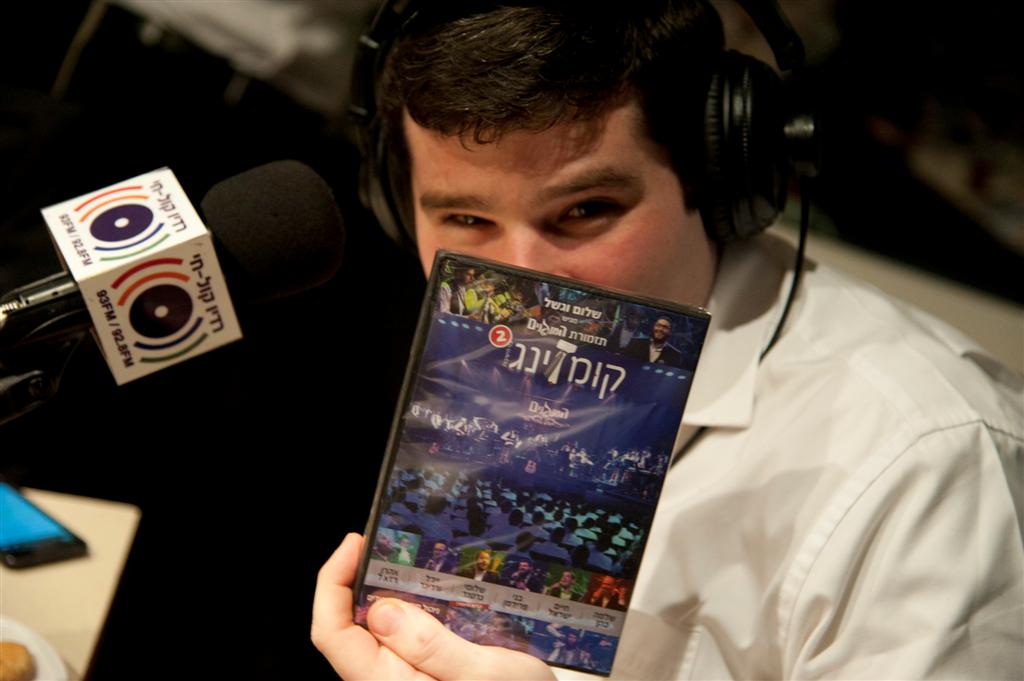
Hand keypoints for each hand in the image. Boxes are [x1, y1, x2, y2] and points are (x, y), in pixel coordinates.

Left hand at [312, 533, 555, 680]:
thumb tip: (380, 609)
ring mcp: (401, 677)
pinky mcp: (418, 672)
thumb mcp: (483, 673)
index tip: (356, 543)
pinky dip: (407, 605)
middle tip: (386, 542)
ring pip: (373, 628)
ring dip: (384, 590)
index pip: (332, 634)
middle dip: (358, 579)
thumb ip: (430, 646)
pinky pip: (399, 635)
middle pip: (347, 627)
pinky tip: (428, 587)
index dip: (331, 583)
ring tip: (409, 558)